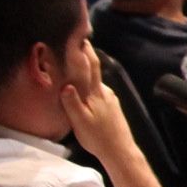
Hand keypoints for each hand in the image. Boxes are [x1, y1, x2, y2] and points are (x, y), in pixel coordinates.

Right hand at [57, 40, 132, 159]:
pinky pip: (99, 89)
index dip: (84, 51)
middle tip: (80, 40)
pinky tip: (86, 87)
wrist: (120, 150)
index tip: (79, 36)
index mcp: (95, 94)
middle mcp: (104, 91)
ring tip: (76, 63)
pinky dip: (91, 83)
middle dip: (88, 54)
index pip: (89, 67)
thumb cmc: (98, 138)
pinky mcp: (112, 104)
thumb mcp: (80, 122)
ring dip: (88, 69)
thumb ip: (72, 104)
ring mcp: (109, 97)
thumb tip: (66, 85)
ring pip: (96, 80)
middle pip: (95, 68)